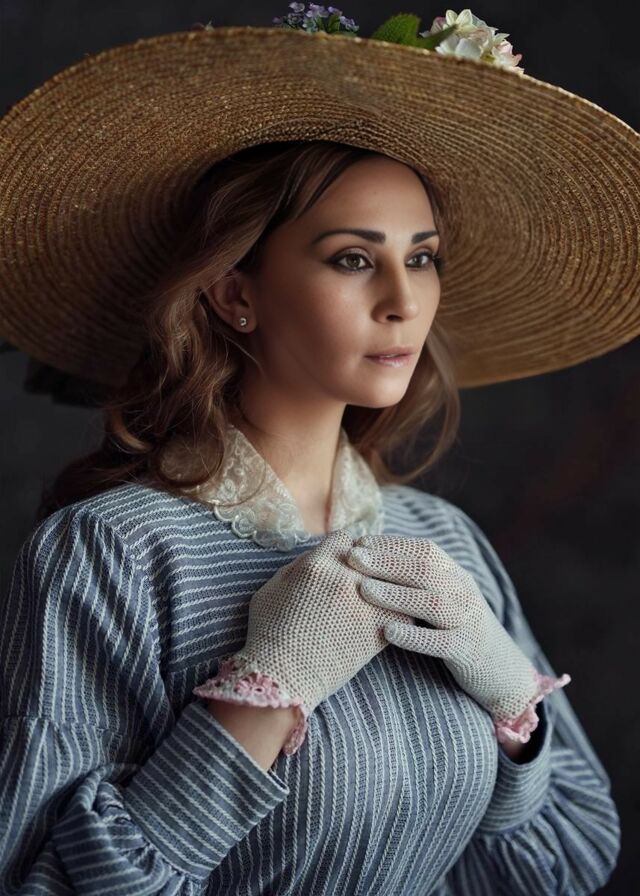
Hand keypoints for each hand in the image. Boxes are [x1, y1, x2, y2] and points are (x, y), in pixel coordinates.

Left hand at [345, 534, 569, 741]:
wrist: (502, 670)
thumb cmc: (458, 629)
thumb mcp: (444, 597)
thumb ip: (418, 580)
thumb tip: (374, 558)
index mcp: (456, 576)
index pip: (424, 550)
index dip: (392, 544)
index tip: (359, 542)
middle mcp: (463, 593)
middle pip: (425, 570)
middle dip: (387, 562)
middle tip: (353, 559)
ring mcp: (467, 622)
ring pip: (433, 602)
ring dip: (396, 594)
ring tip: (364, 590)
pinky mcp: (466, 652)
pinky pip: (440, 642)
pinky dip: (414, 636)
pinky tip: (387, 631)